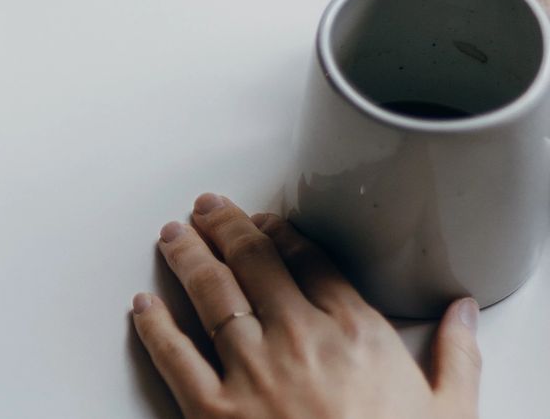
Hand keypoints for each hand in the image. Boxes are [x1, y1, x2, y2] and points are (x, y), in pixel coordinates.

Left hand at [132, 194, 480, 418]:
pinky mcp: (212, 411)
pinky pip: (174, 356)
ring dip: (186, 257)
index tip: (266, 220)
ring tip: (173, 235)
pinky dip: (154, 325)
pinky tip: (143, 304)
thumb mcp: (451, 413)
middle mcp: (298, 340)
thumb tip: (463, 314)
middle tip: (207, 209)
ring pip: (210, 294)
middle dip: (225, 227)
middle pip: (253, 262)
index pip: (309, 260)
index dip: (280, 232)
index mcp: (354, 333)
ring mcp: (251, 373)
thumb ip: (456, 356)